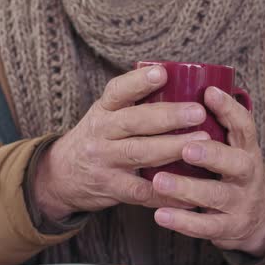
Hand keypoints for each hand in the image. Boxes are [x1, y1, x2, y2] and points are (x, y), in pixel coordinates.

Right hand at [33, 66, 209, 220]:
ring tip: (203, 141)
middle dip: (168, 116)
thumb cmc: (97, 139)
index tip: (161, 73)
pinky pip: (142, 191)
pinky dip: (167, 190)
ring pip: (139, 154)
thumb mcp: (105, 116)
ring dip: (173, 148)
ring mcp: (104, 162)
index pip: (117, 91)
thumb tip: (181, 85)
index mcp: (102, 110)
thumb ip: (133, 104)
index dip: (138, 82)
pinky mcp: (111, 188)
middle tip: (198, 112)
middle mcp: (100, 133)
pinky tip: (190, 187)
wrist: (61, 175)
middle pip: (134, 122)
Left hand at [151, 86, 264, 256]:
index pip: (244, 125)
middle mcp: (247, 174)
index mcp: (246, 149)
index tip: (209, 93)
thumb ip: (215, 128)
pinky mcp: (228, 227)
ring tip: (160, 181)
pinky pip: (205, 227)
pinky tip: (160, 215)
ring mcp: (240, 202)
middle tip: (186, 148)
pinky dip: (182, 222)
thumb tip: (182, 89)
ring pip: (215, 195)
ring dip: (187, 188)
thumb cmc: (232, 173)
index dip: (229, 109)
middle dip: (212, 154)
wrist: (258, 220)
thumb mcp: (233, 149)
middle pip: (236, 162)